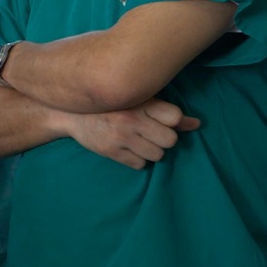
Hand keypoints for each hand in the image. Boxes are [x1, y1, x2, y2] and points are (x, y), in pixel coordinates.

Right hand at [68, 97, 200, 169]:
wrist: (69, 111)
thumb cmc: (110, 104)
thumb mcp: (138, 101)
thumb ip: (166, 113)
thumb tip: (197, 124)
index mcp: (139, 101)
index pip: (175, 117)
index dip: (172, 121)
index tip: (161, 119)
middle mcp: (131, 119)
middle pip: (170, 140)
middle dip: (163, 138)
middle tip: (150, 133)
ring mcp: (120, 136)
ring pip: (157, 154)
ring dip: (152, 150)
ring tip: (139, 141)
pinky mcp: (110, 151)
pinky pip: (140, 164)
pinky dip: (137, 159)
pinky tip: (128, 149)